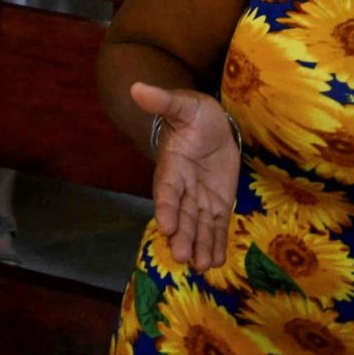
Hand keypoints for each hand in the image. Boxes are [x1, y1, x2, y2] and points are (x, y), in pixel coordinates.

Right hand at [129, 82, 240, 270]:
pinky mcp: (217, 203)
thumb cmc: (194, 112)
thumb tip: (137, 87)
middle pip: (182, 214)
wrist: (212, 123)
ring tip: (202, 267)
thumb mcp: (182, 104)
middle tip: (183, 256)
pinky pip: (216, 225)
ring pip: (199, 225)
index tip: (166, 225)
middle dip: (183, 235)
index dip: (167, 206)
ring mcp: (200, 197)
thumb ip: (163, 101)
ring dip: (200, 245)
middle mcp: (183, 186)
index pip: (167, 188)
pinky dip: (216, 243)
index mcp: (172, 165)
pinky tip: (216, 261)